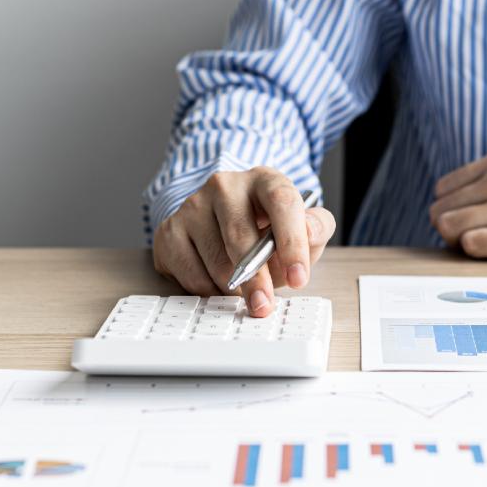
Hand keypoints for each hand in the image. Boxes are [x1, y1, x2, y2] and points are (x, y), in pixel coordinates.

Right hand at [153, 167, 335, 316]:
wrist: (223, 226)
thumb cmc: (269, 229)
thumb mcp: (302, 226)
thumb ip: (316, 227)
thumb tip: (310, 231)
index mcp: (264, 180)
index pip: (281, 202)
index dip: (292, 242)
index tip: (298, 278)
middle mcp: (225, 185)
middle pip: (240, 235)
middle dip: (256, 279)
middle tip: (264, 306)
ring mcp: (193, 205)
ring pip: (215, 260)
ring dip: (233, 288)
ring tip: (245, 292)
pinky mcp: (170, 230)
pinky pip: (191, 274)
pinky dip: (209, 290)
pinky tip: (219, 284)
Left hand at [429, 151, 486, 259]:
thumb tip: (450, 209)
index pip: (443, 190)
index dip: (451, 209)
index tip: (469, 220)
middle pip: (439, 210)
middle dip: (450, 227)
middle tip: (474, 236)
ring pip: (447, 227)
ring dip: (458, 242)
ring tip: (484, 244)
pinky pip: (470, 245)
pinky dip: (475, 251)